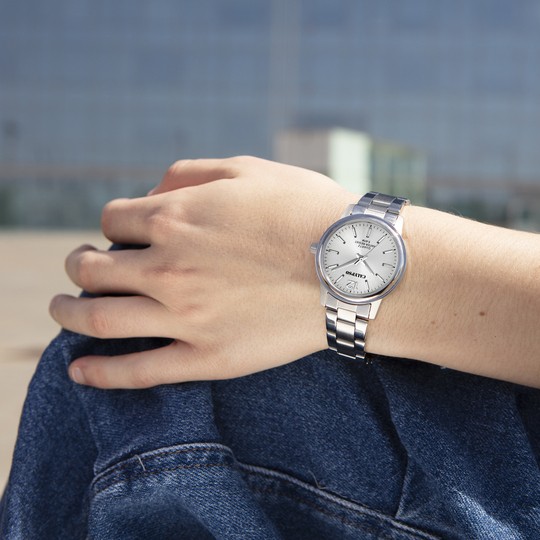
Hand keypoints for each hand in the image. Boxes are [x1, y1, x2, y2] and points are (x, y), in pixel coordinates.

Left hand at [50, 156, 356, 388]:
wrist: (355, 268)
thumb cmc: (307, 212)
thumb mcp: (248, 169)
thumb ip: (190, 173)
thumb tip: (151, 188)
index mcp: (176, 217)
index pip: (113, 221)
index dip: (114, 226)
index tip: (125, 235)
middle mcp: (168, 266)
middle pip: (93, 268)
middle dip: (79, 265)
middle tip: (80, 269)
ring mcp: (184, 316)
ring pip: (97, 318)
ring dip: (67, 312)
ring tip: (62, 310)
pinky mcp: (206, 357)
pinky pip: (138, 371)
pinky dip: (99, 373)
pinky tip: (76, 371)